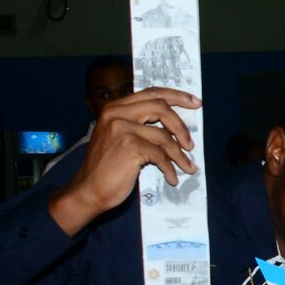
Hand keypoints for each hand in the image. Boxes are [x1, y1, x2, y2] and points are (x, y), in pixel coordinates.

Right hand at [48, 89, 201, 235]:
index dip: (176, 96)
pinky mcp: (130, 147)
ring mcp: (122, 129)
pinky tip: (172, 178)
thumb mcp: (118, 137)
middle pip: (161, 108)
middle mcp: (116, 113)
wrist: (88, 190)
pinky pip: (160, 155)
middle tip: (192, 142)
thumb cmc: (106, 167)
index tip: (195, 102)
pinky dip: (170, 168)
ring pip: (164, 136)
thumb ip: (138, 125)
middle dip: (181, 126)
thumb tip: (173, 126)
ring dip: (180, 154)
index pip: (151, 93)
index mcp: (114, 108)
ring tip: (187, 166)